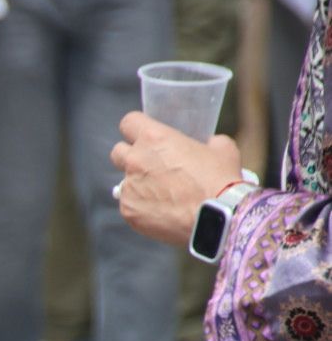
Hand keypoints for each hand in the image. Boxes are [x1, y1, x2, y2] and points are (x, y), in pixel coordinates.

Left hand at [111, 111, 244, 246]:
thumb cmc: (220, 181)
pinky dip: (142, 208)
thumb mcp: (223, 149)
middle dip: (131, 157)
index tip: (143, 136)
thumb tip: (209, 144)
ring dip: (138, 185)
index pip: (129, 123)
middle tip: (151, 166)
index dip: (135, 129)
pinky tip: (162, 212)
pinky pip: (129, 205)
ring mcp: (128, 187)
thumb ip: (208, 142)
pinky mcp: (128, 211)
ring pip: (124, 182)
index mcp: (154, 138)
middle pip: (118, 152)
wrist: (216, 217)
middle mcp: (135, 160)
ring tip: (162, 195)